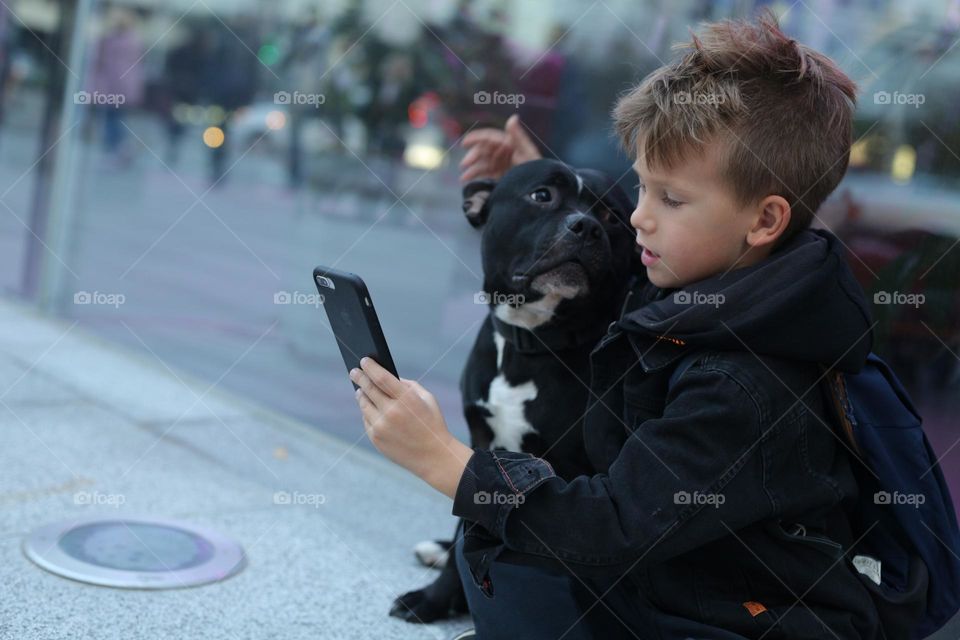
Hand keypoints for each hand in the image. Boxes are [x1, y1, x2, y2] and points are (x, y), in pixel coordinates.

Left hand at [350, 357, 473, 497]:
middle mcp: (391, 412)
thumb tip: (388, 376)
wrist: (434, 456)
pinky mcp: (376, 438)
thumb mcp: (427, 399)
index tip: (364, 360)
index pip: (381, 377)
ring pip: (364, 404)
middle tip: (354, 372)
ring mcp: (381, 426)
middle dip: (360, 378)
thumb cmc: (432, 423)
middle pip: (368, 389)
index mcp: (406, 399)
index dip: (370, 367)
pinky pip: (367, 420)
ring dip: (361, 395)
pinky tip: (369, 408)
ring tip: (360, 390)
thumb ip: (408, 385)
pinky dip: (367, 412)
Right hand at [459, 114, 541, 181]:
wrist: (541, 191)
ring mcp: (501, 165)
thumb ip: (518, 136)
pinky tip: (468, 181)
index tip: (465, 143)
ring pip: (482, 163)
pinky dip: (476, 176)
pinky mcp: (500, 176)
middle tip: (464, 164)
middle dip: (473, 156)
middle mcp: (504, 153)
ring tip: (464, 177)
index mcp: (509, 144)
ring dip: (472, 168)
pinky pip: (485, 174)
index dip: (476, 138)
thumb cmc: (536, 170)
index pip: (490, 138)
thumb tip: (513, 118)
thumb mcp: (528, 153)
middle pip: (483, 151)